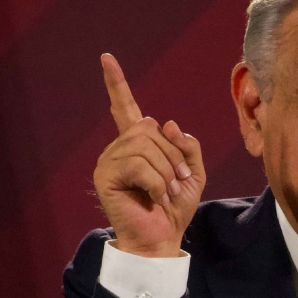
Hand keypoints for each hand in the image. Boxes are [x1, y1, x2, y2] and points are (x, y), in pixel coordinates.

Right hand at [93, 54, 205, 257]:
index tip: (106, 58)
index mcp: (137, 143)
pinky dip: (156, 183)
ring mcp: (109, 161)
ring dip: (166, 172)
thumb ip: (187, 145)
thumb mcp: (193, 172)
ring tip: (165, 192)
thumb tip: (166, 123)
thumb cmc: (175, 208)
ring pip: (145, 146)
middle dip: (172, 156)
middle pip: (150, 128)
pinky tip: (154, 198)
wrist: (162, 239)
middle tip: (176, 183)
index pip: (125, 107)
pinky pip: (138, 165)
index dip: (116, 83)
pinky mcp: (104, 177)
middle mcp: (119, 148)